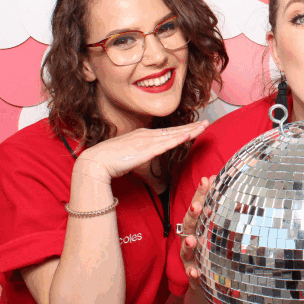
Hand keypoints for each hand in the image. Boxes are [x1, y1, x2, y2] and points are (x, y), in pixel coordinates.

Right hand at [74, 121, 208, 182]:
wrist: (97, 161)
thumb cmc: (111, 162)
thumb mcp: (132, 161)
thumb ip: (145, 167)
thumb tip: (155, 180)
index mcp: (143, 136)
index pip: (168, 132)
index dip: (182, 129)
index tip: (195, 126)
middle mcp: (148, 135)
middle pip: (175, 130)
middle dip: (192, 126)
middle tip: (206, 122)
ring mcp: (148, 140)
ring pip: (175, 134)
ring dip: (191, 130)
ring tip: (204, 126)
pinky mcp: (147, 149)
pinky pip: (168, 143)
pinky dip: (180, 138)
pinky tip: (190, 134)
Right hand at [179, 175, 214, 287]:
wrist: (206, 277)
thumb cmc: (211, 246)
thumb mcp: (215, 226)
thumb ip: (218, 206)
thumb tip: (221, 180)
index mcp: (197, 224)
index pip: (198, 205)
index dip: (201, 193)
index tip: (206, 181)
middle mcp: (190, 237)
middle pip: (189, 224)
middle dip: (192, 215)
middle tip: (197, 206)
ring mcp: (190, 256)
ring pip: (186, 249)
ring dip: (188, 244)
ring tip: (192, 240)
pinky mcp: (193, 274)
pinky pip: (191, 274)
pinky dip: (192, 274)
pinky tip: (195, 273)